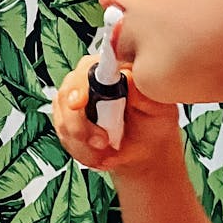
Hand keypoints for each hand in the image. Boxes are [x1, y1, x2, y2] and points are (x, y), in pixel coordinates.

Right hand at [52, 55, 180, 175]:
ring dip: (84, 144)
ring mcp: (72, 99)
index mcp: (110, 68)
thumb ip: (143, 93)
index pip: (87, 68)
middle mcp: (87, 79)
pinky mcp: (65, 120)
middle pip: (67, 95)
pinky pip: (65, 138)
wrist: (145, 148)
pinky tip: (99, 154)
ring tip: (107, 152)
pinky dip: (82, 152)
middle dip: (81, 126)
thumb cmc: (153, 122)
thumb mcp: (158, 108)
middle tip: (103, 142)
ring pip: (64, 121)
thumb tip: (127, 77)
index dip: (79, 86)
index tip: (78, 104)